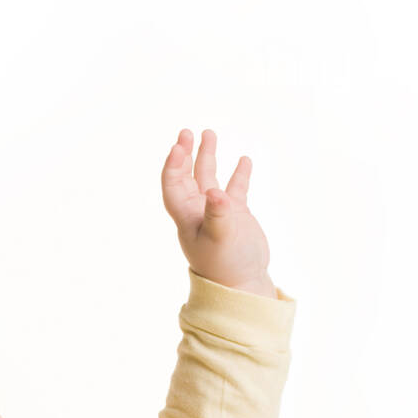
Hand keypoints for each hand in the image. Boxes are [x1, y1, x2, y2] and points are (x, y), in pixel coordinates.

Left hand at [161, 129, 274, 293]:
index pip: (173, 185)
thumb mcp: (221, 238)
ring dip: (207, 157)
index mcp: (187, 217)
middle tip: (187, 132)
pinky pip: (234, 189)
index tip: (178, 146)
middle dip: (185, 154)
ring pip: (208, 178)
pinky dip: (238, 175)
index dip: (173, 165)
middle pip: (186, 177)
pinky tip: (244, 159)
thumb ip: (219, 214)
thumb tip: (216, 193)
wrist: (244, 285)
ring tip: (209, 134)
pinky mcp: (236, 216)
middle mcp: (199, 212)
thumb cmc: (227, 265)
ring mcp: (217, 213)